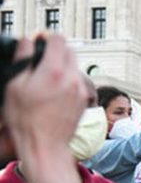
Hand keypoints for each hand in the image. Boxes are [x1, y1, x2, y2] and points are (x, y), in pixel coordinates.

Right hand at [3, 35, 86, 161]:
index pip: (58, 39)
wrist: (46, 145)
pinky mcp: (84, 100)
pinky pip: (78, 81)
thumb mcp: (15, 86)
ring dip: (63, 65)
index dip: (47, 37)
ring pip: (75, 66)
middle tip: (41, 59)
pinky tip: (55, 90)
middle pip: (69, 50)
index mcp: (54, 71)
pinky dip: (68, 79)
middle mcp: (72, 78)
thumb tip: (28, 41)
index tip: (38, 41)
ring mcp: (80, 89)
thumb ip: (23, 58)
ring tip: (46, 76)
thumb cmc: (26, 119)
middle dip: (56, 50)